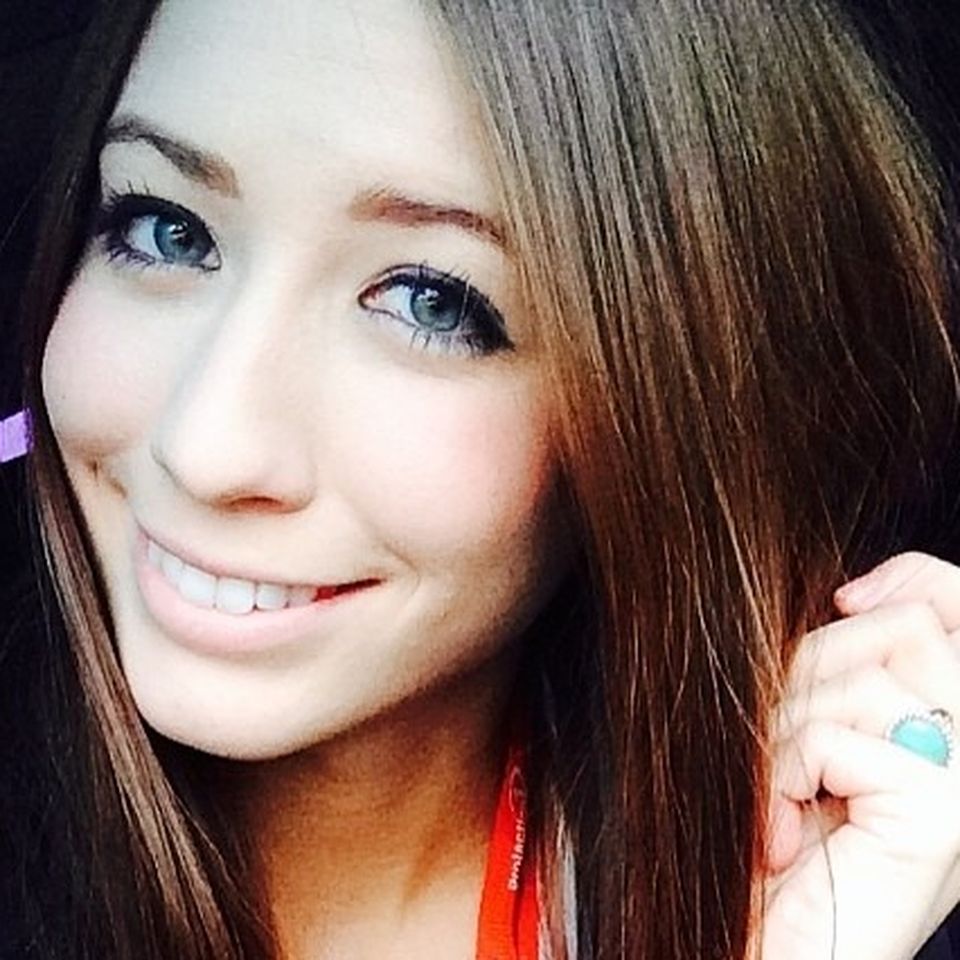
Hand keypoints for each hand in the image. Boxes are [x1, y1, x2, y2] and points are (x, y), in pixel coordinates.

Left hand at [757, 553, 959, 959]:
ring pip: (855, 680)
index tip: (847, 599)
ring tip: (781, 801)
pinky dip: (785, 778)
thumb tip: (858, 596)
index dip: (912, 580)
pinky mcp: (942, 814)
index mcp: (951, 728)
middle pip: (898, 629)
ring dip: (784, 736)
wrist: (765, 947)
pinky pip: (834, 740)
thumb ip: (847, 666)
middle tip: (786, 755)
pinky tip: (783, 834)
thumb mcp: (812, 732)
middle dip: (810, 676)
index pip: (954, 609)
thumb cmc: (778, 844)